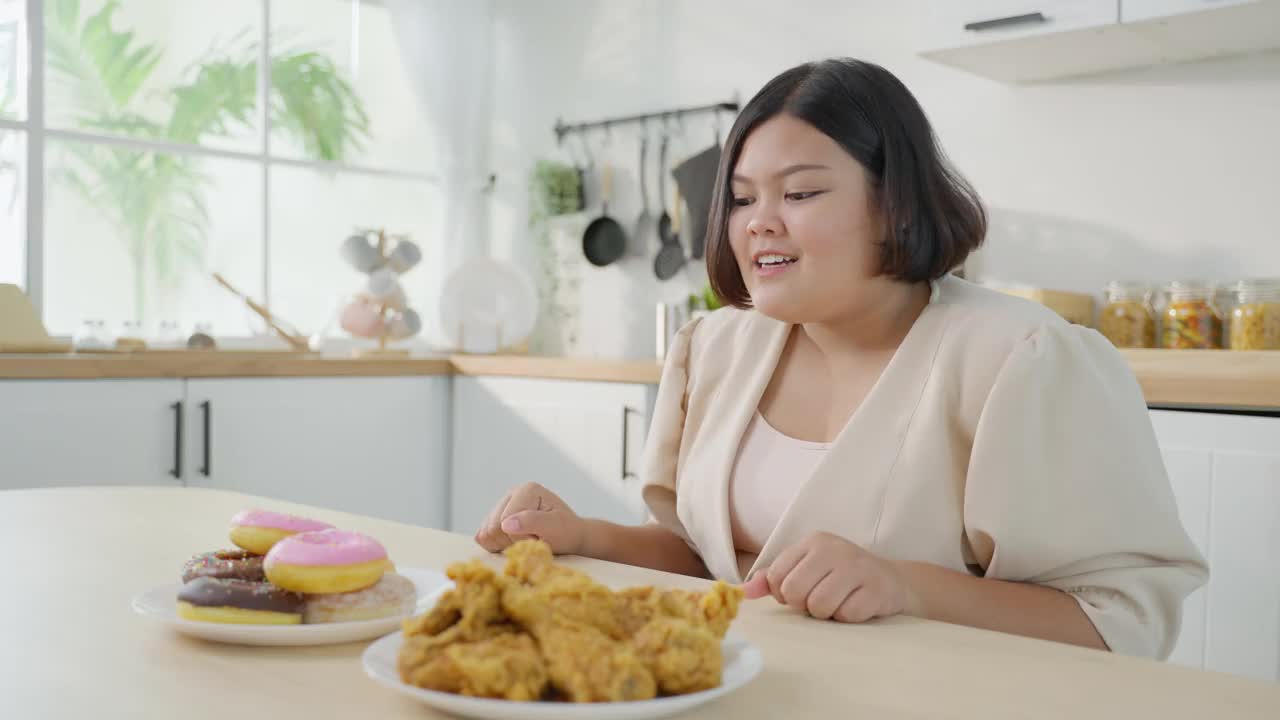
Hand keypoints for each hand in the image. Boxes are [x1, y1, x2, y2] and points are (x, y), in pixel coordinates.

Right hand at [474, 482, 585, 554]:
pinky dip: (496, 546)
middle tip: (533, 541)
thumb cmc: (566, 532)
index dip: (520, 539)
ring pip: (485, 533)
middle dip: (513, 542)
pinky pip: (483, 537)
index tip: (539, 539)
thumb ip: (532, 522)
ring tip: (525, 541)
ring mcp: (501, 505)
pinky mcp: (494, 518)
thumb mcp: (555, 527)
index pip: (505, 522)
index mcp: (527, 490)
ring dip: (505, 545)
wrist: (569, 537)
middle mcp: (511, 494)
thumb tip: (505, 523)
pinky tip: (514, 543)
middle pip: (492, 527)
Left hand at [741, 531, 913, 622]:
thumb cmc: (840, 577)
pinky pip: (846, 615)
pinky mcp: (877, 588)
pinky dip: (848, 617)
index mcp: (813, 541)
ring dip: (827, 613)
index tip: (802, 591)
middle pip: (795, 592)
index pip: (776, 577)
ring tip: (839, 602)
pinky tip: (857, 604)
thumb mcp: (806, 569)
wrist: (892, 581)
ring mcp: (858, 567)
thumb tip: (743, 591)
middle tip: (820, 599)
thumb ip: (772, 579)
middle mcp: (834, 549)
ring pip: (820, 606)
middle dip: (804, 605)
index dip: (785, 593)